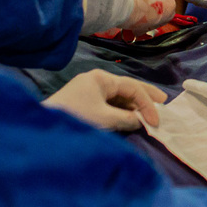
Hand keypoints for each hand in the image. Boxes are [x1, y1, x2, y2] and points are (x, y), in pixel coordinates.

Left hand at [42, 69, 166, 130]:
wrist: (43, 128)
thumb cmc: (75, 119)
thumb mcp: (105, 120)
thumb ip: (127, 119)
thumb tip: (140, 121)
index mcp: (101, 78)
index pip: (131, 87)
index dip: (147, 104)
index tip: (156, 121)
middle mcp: (96, 80)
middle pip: (126, 86)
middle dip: (145, 95)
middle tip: (163, 102)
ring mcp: (88, 90)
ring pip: (117, 96)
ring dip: (133, 105)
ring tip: (149, 113)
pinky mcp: (83, 102)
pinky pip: (108, 103)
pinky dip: (120, 110)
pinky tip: (129, 117)